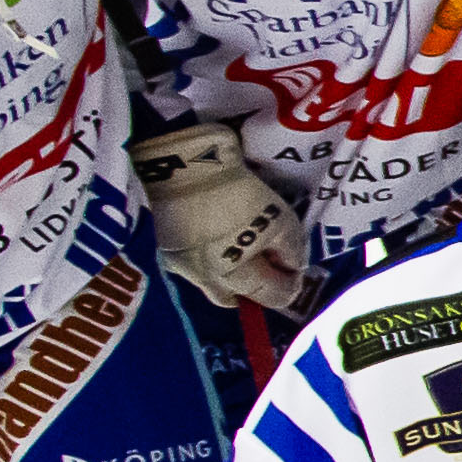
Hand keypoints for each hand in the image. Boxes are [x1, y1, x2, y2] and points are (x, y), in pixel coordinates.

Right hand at [131, 119, 310, 314]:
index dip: (290, 285)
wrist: (187, 165)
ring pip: (213, 282)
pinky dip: (211, 257)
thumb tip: (291, 267)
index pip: (273, 297)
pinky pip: (195, 264)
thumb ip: (292, 251)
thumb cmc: (238, 195)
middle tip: (268, 263)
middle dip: (255, 287)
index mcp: (234, 278)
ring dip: (230, 273)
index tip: (296, 268)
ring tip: (243, 245)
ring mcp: (181, 265)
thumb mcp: (281, 220)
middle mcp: (204, 280)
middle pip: (235, 297)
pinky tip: (219, 236)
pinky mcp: (166, 247)